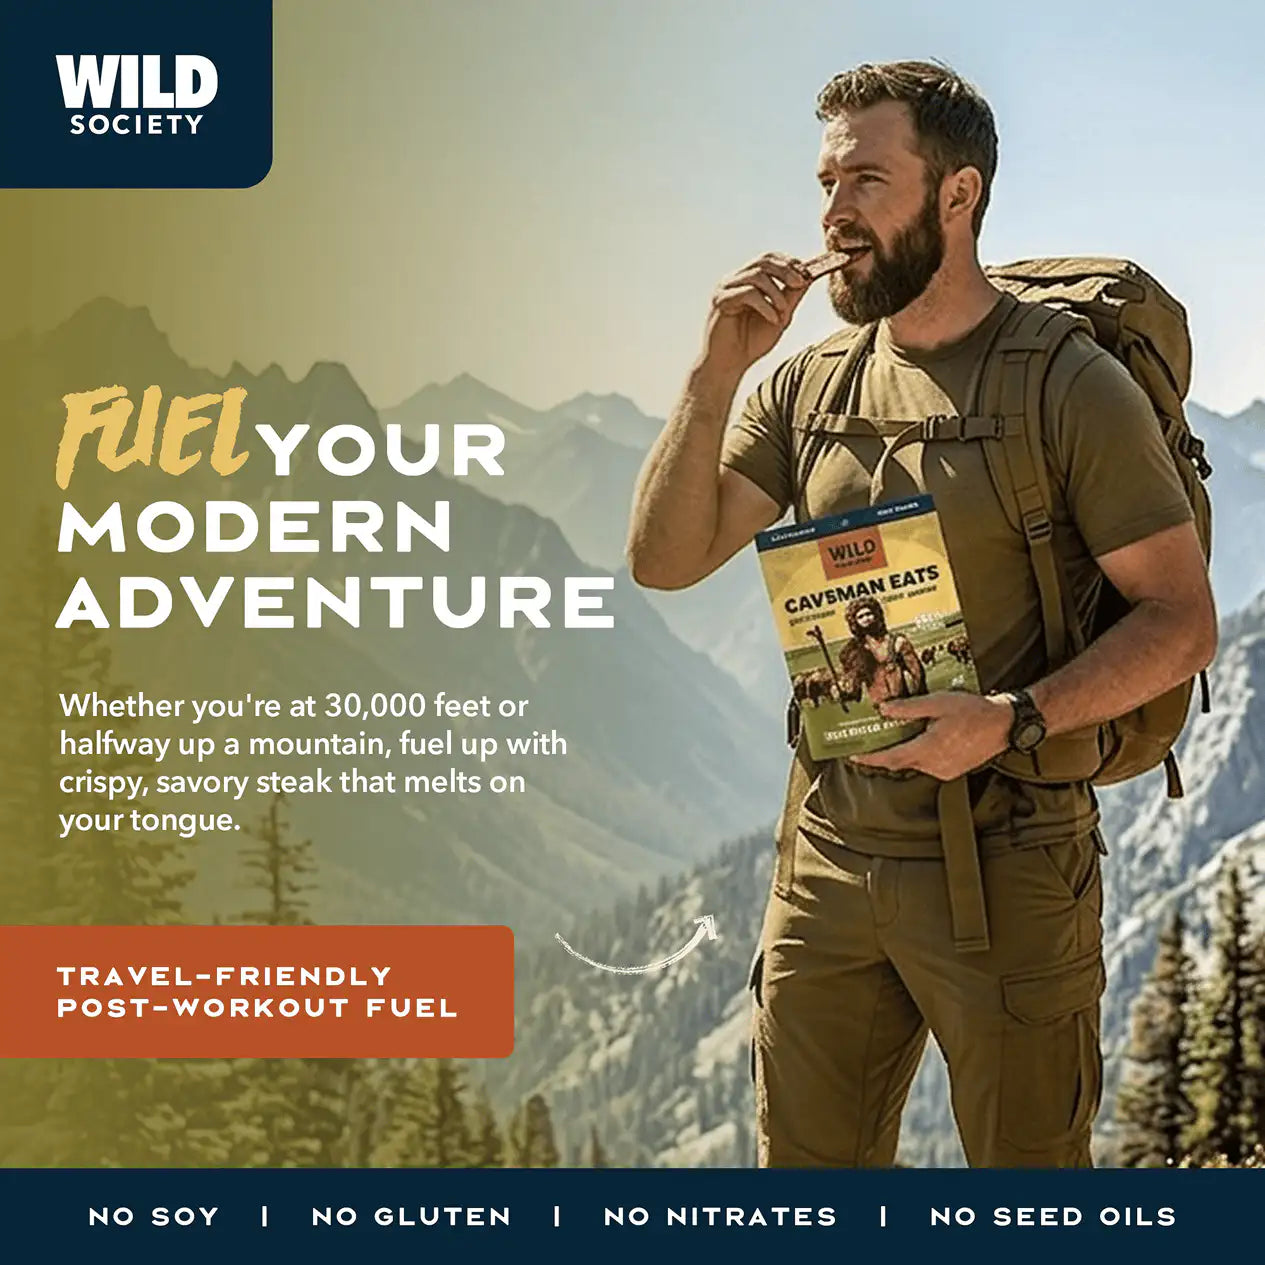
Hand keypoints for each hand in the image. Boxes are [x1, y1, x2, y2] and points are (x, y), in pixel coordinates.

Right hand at [702, 252, 810, 373]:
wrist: (729, 366)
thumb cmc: (751, 343)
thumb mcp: (779, 316)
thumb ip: (791, 297)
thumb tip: (809, 277)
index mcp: (747, 281)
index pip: (769, 260)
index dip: (789, 263)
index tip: (807, 274)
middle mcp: (735, 280)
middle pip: (763, 261)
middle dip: (786, 270)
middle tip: (800, 283)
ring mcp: (725, 289)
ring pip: (757, 275)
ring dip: (776, 293)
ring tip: (784, 312)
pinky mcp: (720, 301)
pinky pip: (748, 293)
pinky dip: (765, 306)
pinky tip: (773, 320)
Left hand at [848, 692, 1014, 780]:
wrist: (1004, 725)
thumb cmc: (973, 711)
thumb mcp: (939, 703)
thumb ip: (910, 708)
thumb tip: (884, 710)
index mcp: (928, 749)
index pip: (891, 758)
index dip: (870, 758)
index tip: (853, 756)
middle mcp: (934, 765)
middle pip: (901, 761)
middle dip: (884, 753)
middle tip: (870, 742)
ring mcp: (944, 770)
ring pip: (915, 762)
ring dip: (904, 751)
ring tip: (896, 734)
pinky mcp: (953, 771)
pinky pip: (928, 764)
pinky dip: (920, 754)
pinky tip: (921, 738)